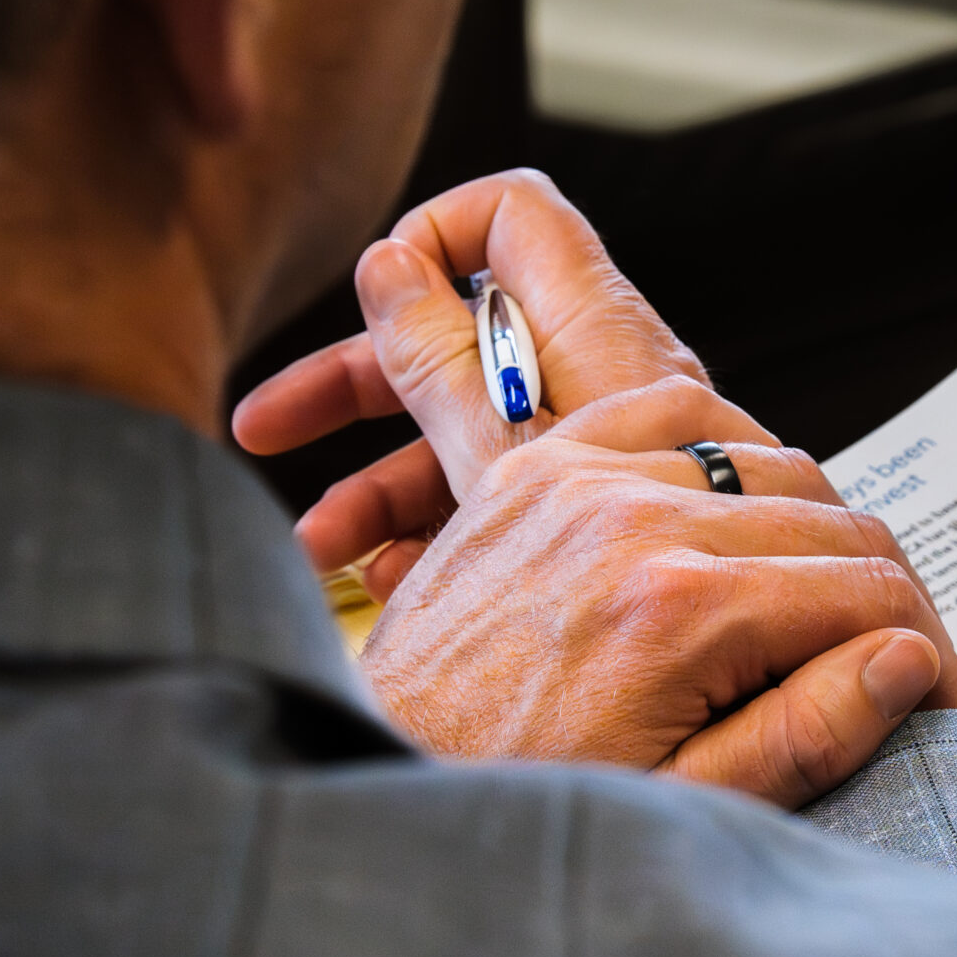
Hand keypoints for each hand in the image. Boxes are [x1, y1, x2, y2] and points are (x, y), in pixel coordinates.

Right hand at [234, 169, 707, 595]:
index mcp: (603, 348)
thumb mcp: (510, 481)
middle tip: (263, 427)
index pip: (519, 220)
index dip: (437, 232)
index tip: (376, 292)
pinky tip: (388, 583)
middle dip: (359, 381)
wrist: (693, 736)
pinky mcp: (611, 534)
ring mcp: (611, 464)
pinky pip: (512, 509)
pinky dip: (442, 534)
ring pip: (476, 432)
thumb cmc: (625, 616)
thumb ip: (453, 366)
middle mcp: (610, 392)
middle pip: (467, 340)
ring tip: (315, 549)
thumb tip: (395, 263)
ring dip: (381, 480)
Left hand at [361, 375, 956, 807]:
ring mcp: (581, 478)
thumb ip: (806, 730)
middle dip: (881, 590)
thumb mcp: (682, 806)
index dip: (926, 646)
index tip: (929, 691)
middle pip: (833, 518)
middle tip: (885, 656)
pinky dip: (723, 447)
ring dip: (811, 522)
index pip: (871, 589)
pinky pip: (668, 409)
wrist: (376, 777)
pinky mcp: (539, 466)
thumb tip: (905, 657)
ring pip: (766, 458)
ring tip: (814, 600)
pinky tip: (734, 512)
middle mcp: (634, 520)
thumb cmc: (522, 803)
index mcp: (680, 610)